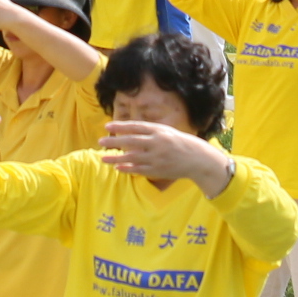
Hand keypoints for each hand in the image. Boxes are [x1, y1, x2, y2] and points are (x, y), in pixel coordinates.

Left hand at [98, 120, 231, 191]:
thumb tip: (129, 130)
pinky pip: (138, 170)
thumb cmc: (179, 143)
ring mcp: (156, 158)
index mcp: (159, 131)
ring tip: (102, 158)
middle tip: (100, 141)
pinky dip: (127, 168)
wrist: (197, 159)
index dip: (120, 126)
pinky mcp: (157, 170)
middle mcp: (156, 143)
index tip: (107, 126)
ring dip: (115, 158)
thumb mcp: (166, 131)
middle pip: (131, 141)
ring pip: (131, 157)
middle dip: (114, 141)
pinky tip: (117, 167)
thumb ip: (150, 131)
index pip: (136, 127)